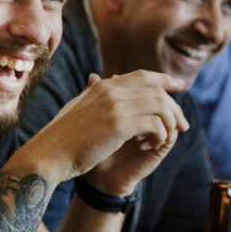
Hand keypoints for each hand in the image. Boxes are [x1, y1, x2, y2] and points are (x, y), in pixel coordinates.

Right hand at [19, 70, 187, 191]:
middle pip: (158, 90)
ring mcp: (115, 106)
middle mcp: (111, 91)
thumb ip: (91, 94)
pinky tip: (151, 146)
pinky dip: (160, 135)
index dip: (164, 81)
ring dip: (169, 123)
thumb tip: (95, 79)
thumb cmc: (60, 138)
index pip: (143, 76)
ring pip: (161, 106)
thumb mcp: (76, 108)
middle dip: (175, 107)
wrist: (47, 155)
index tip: (178, 88)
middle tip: (182, 125)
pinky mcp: (119, 124)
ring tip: (164, 139)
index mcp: (102, 87)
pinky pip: (155, 124)